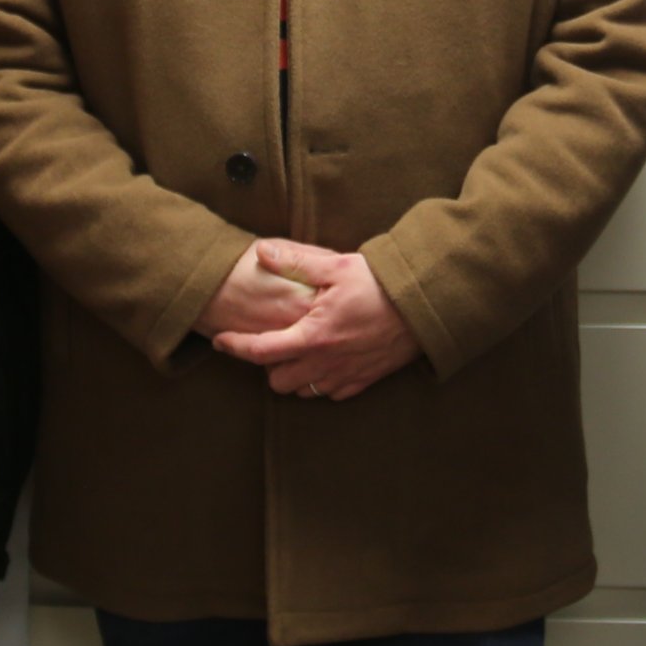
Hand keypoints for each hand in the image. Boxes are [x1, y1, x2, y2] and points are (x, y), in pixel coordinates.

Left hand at [216, 241, 421, 401]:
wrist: (425, 306)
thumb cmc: (381, 284)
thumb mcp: (336, 266)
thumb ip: (295, 261)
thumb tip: (261, 251)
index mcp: (313, 336)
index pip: (260, 351)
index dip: (234, 346)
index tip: (220, 340)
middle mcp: (326, 362)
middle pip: (277, 382)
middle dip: (268, 366)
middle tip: (272, 342)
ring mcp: (346, 375)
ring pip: (303, 392)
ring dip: (294, 376)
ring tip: (297, 351)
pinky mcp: (365, 381)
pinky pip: (331, 394)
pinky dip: (321, 382)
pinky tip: (326, 360)